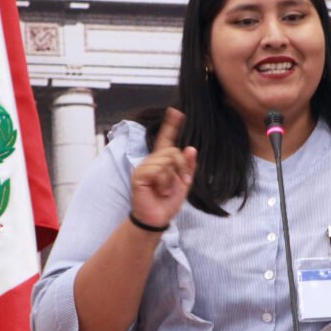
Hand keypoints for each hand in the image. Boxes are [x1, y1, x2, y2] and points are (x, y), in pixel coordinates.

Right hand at [129, 107, 197, 229]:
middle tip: (177, 184)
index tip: (176, 112)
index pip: (167, 140)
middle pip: (173, 151)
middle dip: (181, 168)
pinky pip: (158, 170)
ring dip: (172, 179)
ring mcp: (144, 167)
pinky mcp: (139, 175)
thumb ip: (188, 166)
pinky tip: (158, 192)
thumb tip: (191, 148)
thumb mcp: (184, 183)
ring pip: (167, 160)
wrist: (157, 219)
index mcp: (162, 162)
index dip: (171, 126)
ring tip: (165, 190)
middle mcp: (152, 161)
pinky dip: (164, 183)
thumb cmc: (167, 203)